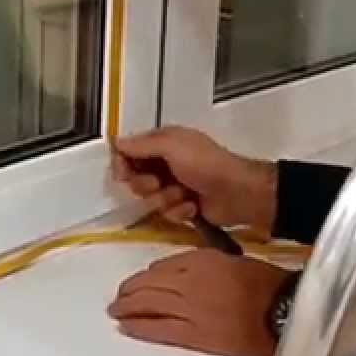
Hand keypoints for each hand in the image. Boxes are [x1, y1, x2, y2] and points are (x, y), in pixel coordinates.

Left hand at [107, 248, 290, 355]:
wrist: (283, 311)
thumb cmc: (267, 285)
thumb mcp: (233, 261)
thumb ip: (205, 264)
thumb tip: (181, 273)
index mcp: (200, 260)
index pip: (163, 265)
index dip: (147, 275)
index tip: (141, 280)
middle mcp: (189, 281)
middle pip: (149, 284)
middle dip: (130, 290)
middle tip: (119, 296)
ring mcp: (189, 307)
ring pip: (148, 304)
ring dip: (127, 307)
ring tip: (116, 311)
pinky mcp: (195, 333)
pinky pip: (159, 329)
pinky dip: (139, 328)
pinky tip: (127, 328)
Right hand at [111, 126, 277, 230]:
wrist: (238, 193)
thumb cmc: (208, 164)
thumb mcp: (171, 145)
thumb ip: (141, 144)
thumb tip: (117, 141)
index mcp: (163, 143)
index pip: (129, 152)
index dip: (123, 164)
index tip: (123, 173)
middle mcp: (166, 163)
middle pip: (136, 179)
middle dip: (146, 185)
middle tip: (158, 183)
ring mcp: (174, 186)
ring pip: (150, 199)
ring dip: (166, 199)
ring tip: (183, 194)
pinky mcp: (183, 206)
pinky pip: (167, 214)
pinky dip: (179, 211)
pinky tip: (193, 206)